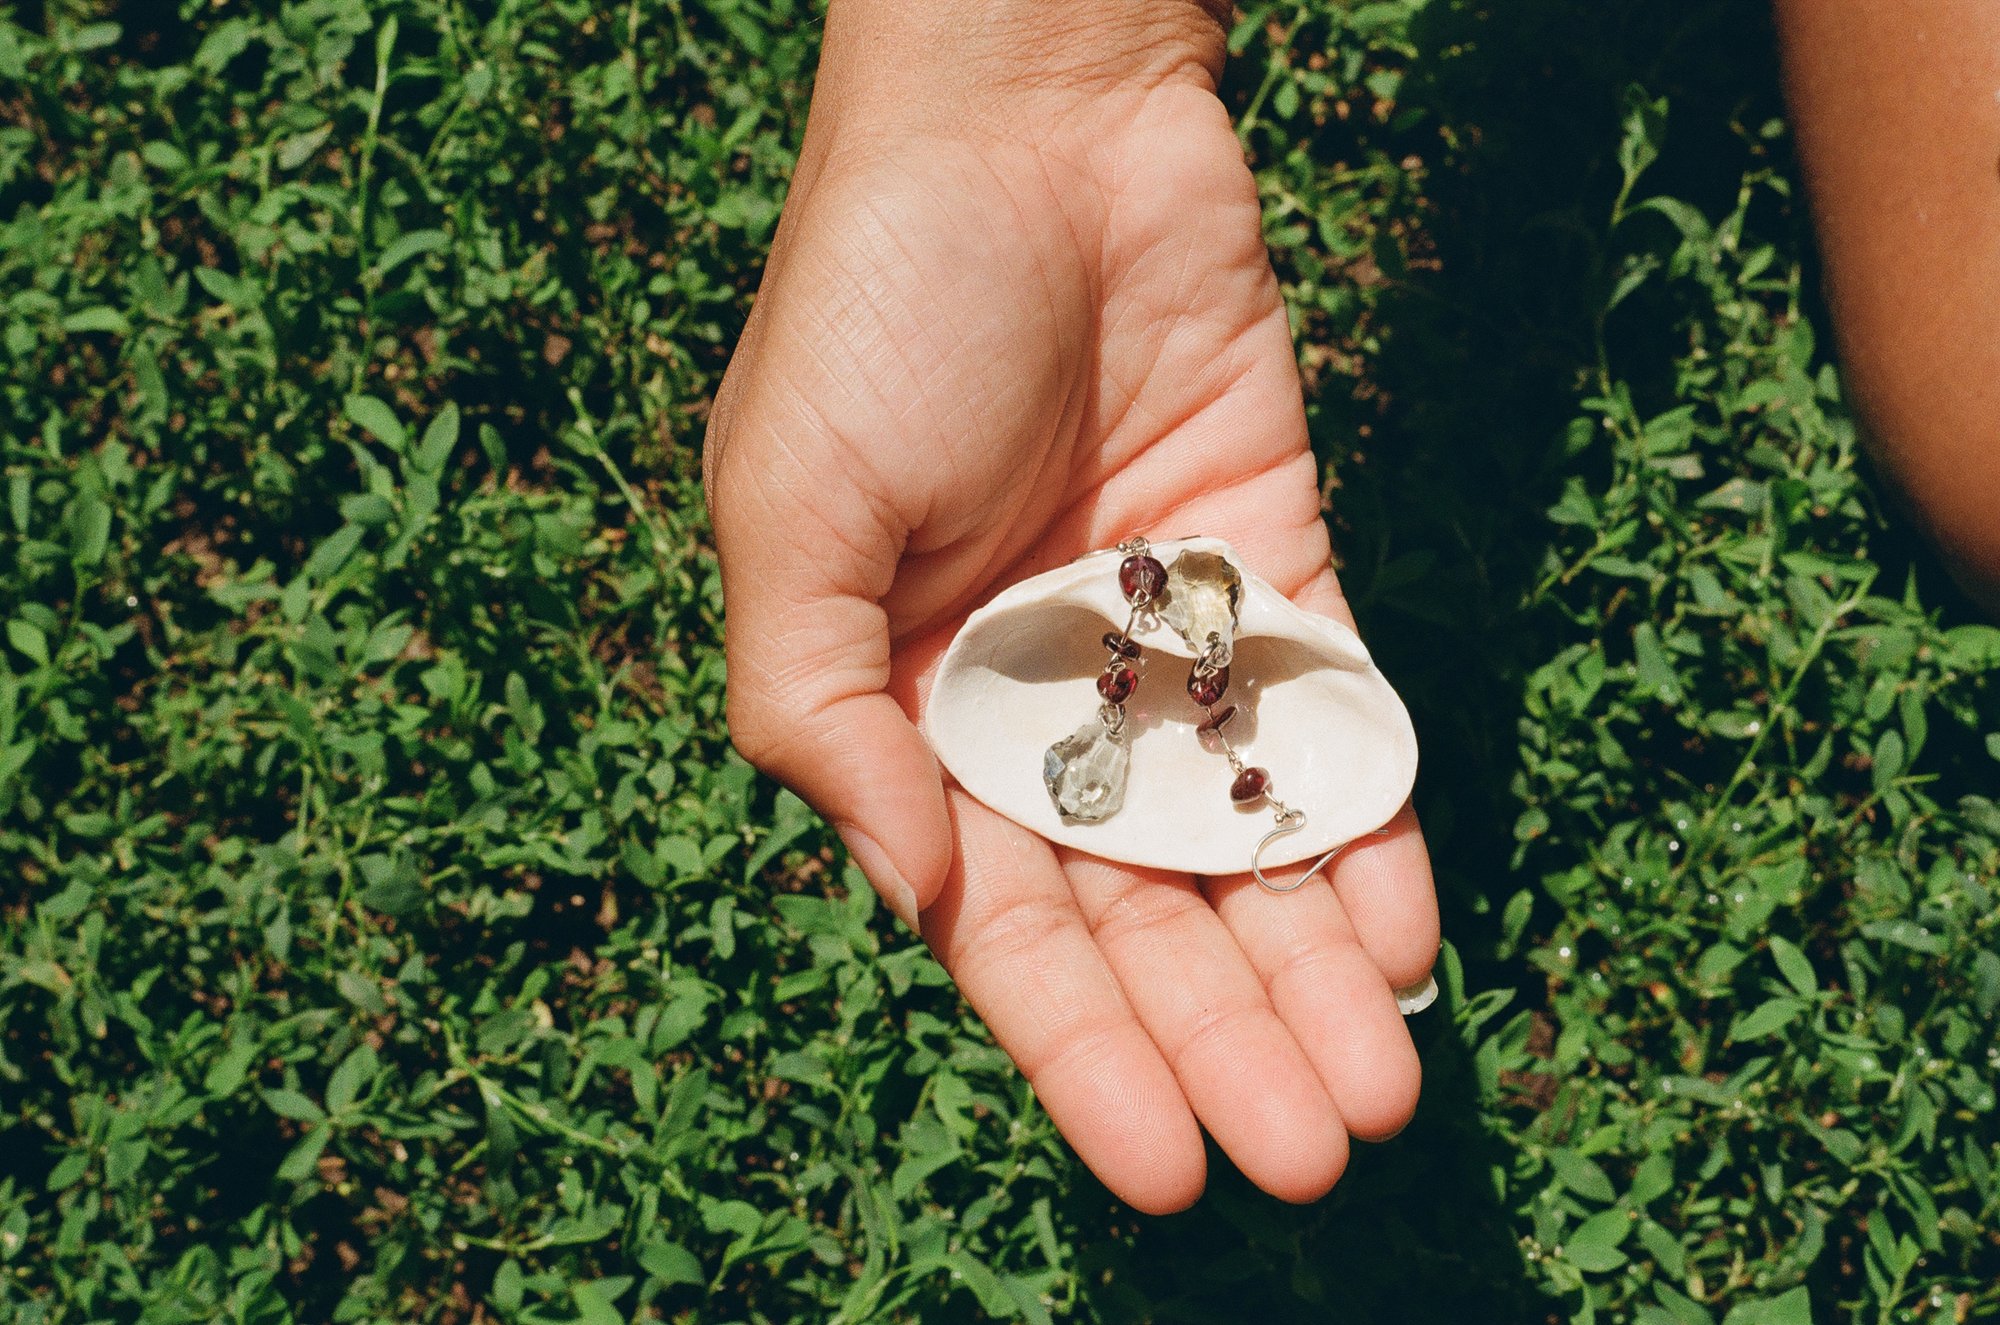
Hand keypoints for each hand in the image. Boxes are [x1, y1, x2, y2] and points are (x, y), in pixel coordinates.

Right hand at [703, 0, 1438, 1213]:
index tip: (1159, 1170)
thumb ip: (821, 715)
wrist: (1029, 121)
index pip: (1008, 929)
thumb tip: (916, 892)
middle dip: (1225, 1039)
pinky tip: (1406, 927)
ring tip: (1380, 1086)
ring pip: (1249, 843)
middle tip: (1315, 1151)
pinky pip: (1331, 720)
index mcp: (917, 716)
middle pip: (1150, 913)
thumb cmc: (872, 311)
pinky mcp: (1276, 565)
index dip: (1081, 1054)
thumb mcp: (788, 517)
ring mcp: (1170, 643)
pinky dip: (1369, 821)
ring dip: (1312, 967)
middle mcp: (1048, 703)